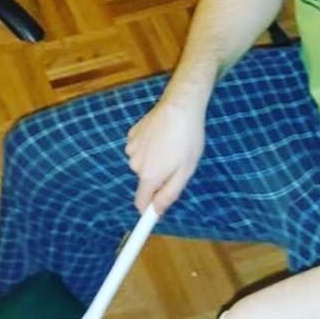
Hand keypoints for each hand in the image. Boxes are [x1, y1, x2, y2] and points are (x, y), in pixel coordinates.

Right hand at [125, 93, 205, 213]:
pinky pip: (140, 148)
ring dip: (154, 159)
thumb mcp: (185, 171)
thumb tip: (157, 212)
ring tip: (170, 144)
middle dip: (157, 177)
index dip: (148, 209)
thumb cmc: (187, 139)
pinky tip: (161, 134)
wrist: (180, 106)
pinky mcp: (132, 134)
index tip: (154, 211)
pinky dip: (149, 145)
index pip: (140, 203)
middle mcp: (135, 164)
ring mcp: (132, 148)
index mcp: (149, 176)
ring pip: (142, 163)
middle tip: (176, 162)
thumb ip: (169, 194)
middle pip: (144, 181)